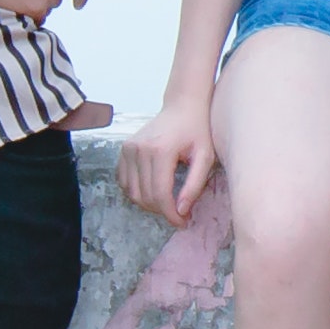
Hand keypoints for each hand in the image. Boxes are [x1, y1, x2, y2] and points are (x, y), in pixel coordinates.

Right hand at [120, 96, 217, 223]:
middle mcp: (139, 149)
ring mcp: (128, 148)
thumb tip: (181, 211)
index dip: (170, 214)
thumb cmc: (198, 130)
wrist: (183, 106)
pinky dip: (136, 192)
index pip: (159, 193)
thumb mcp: (205, 157)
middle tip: (178, 213)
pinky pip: (124, 181)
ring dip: (149, 204)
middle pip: (144, 195)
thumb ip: (195, 185)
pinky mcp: (124, 149)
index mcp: (160, 150)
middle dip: (162, 211)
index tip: (182, 222)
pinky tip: (153, 190)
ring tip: (167, 202)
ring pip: (132, 192)